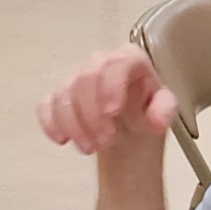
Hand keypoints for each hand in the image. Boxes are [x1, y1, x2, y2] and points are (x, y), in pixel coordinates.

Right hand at [36, 46, 177, 164]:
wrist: (128, 130)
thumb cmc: (143, 114)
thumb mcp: (161, 112)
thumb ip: (164, 111)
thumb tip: (157, 118)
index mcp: (129, 61)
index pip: (116, 63)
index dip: (111, 86)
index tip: (113, 112)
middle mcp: (100, 64)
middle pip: (86, 78)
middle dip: (92, 114)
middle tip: (104, 141)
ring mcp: (76, 79)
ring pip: (64, 94)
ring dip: (74, 125)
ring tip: (89, 148)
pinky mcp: (58, 97)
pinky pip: (46, 105)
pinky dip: (52, 124)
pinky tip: (63, 139)